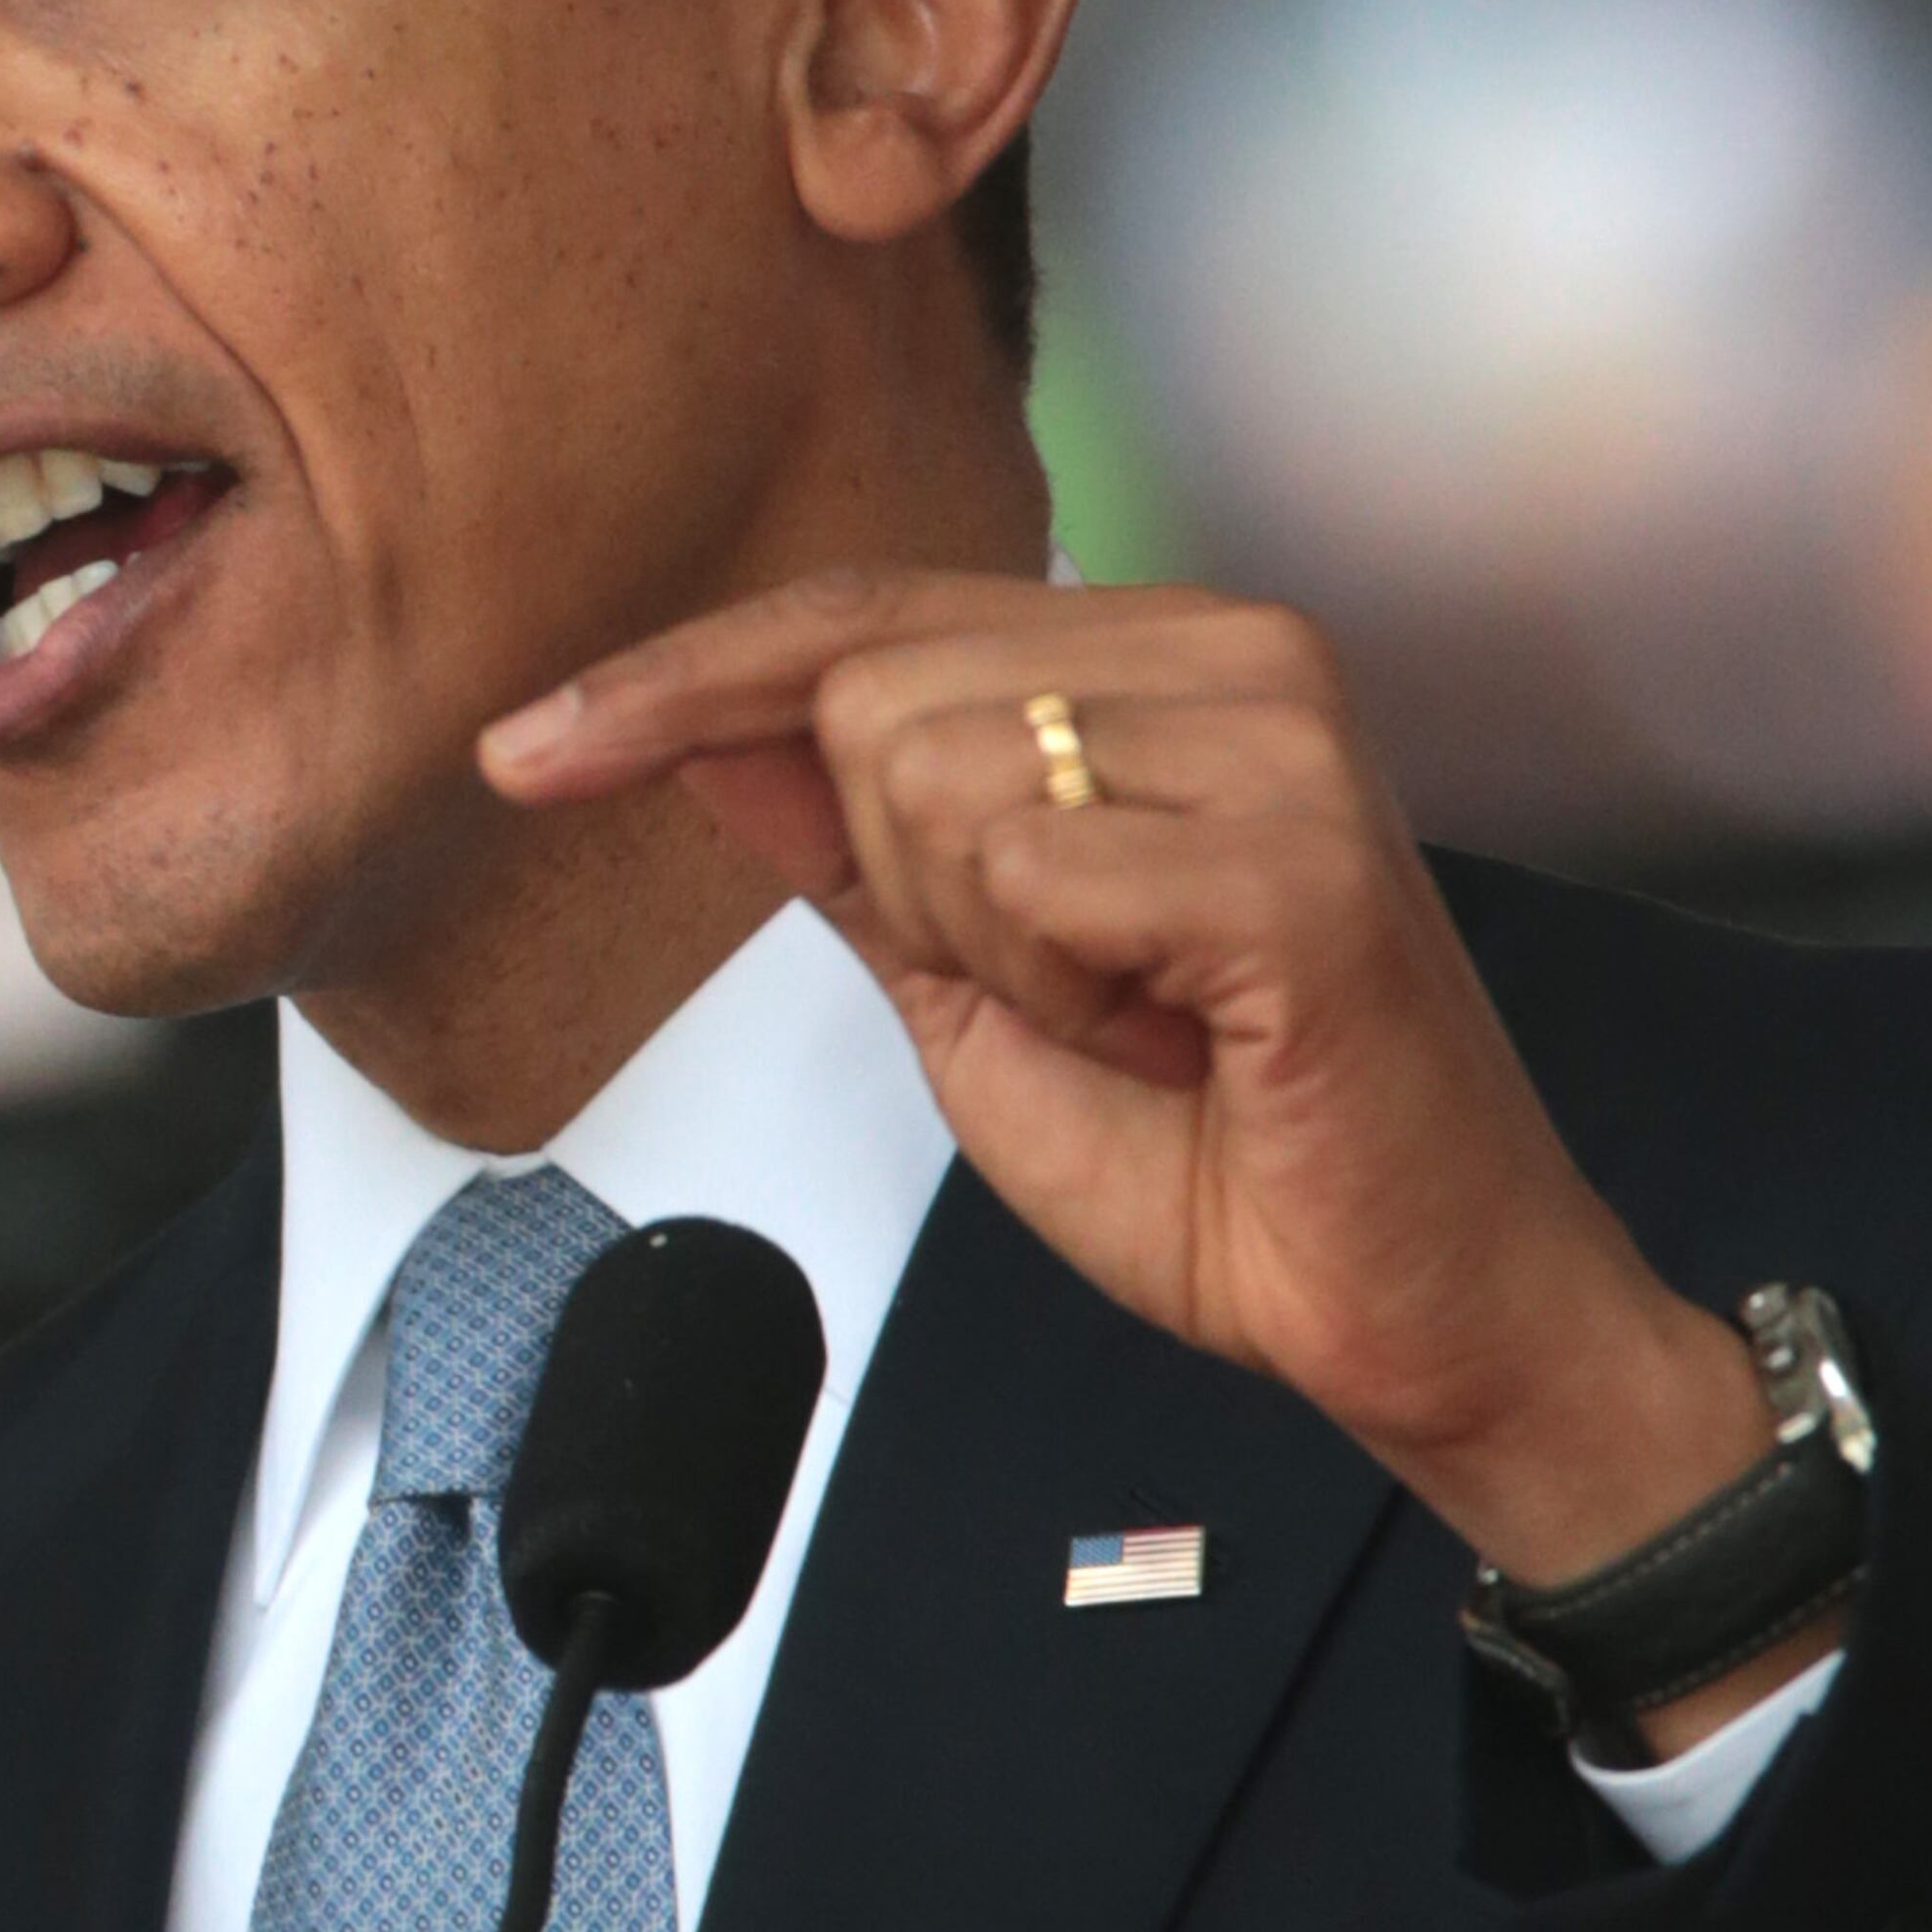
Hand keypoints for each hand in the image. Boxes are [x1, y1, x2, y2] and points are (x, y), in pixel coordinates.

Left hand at [482, 570, 1797, 1681]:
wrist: (1409, 1312)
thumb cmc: (1231, 1163)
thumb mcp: (975, 998)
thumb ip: (854, 857)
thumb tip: (709, 739)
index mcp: (1155, 666)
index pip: (860, 620)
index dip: (675, 683)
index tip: (522, 758)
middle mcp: (1228, 655)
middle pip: (872, 691)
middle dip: (905, 888)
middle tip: (1073, 1001)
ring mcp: (1277, 737)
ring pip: (937, 776)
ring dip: (994, 953)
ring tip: (1141, 1021)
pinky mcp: (1297, 854)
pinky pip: (1030, 873)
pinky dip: (1060, 989)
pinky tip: (1178, 1038)